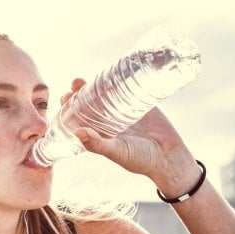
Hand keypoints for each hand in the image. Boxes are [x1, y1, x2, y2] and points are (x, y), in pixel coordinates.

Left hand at [61, 78, 198, 193]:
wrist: (170, 157)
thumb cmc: (141, 160)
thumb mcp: (118, 153)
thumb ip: (98, 145)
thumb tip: (77, 133)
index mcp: (100, 134)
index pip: (80, 118)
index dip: (70, 108)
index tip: (64, 98)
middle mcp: (109, 122)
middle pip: (90, 103)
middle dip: (80, 93)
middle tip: (75, 85)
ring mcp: (124, 111)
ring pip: (105, 95)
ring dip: (94, 85)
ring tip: (85, 79)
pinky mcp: (140, 104)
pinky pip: (126, 90)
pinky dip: (118, 82)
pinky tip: (110, 73)